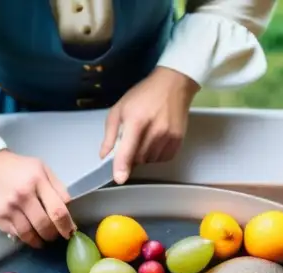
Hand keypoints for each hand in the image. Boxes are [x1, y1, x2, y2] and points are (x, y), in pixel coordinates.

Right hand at [0, 149, 74, 247]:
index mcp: (38, 181)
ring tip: (42, 238)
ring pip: (30, 234)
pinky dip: (25, 238)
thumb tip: (68, 211)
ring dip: (39, 241)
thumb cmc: (20, 168)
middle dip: (53, 234)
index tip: (70, 232)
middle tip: (54, 235)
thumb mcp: (43, 169)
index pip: (58, 211)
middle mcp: (23, 195)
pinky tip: (29, 234)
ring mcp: (9, 208)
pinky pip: (17, 234)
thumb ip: (58, 188)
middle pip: (45, 225)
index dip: (67, 226)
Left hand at [101, 67, 199, 184]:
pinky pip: (163, 158)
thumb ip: (110, 134)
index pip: (128, 148)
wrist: (173, 84)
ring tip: (145, 138)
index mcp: (136, 120)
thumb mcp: (120, 109)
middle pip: (138, 159)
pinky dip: (156, 155)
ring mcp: (169, 136)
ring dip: (144, 156)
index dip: (122, 165)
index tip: (119, 178)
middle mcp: (155, 130)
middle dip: (131, 156)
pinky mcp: (178, 140)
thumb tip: (104, 155)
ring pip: (150, 160)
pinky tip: (155, 141)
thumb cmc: (143, 95)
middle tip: (132, 141)